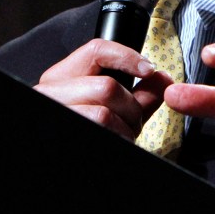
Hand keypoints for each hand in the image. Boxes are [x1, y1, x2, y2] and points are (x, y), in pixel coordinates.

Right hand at [35, 38, 172, 139]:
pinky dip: (119, 138)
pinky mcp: (67, 130)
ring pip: (104, 113)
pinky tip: (115, 140)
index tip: (148, 69)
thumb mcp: (113, 108)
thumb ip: (138, 94)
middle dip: (132, 108)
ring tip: (122, 134)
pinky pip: (102, 130)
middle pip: (107, 87)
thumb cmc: (90, 128)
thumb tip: (163, 78)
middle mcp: (51, 93)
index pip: (95, 50)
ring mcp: (58, 113)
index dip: (127, 56)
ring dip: (125, 128)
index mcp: (61, 77)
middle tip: (134, 122)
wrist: (66, 164)